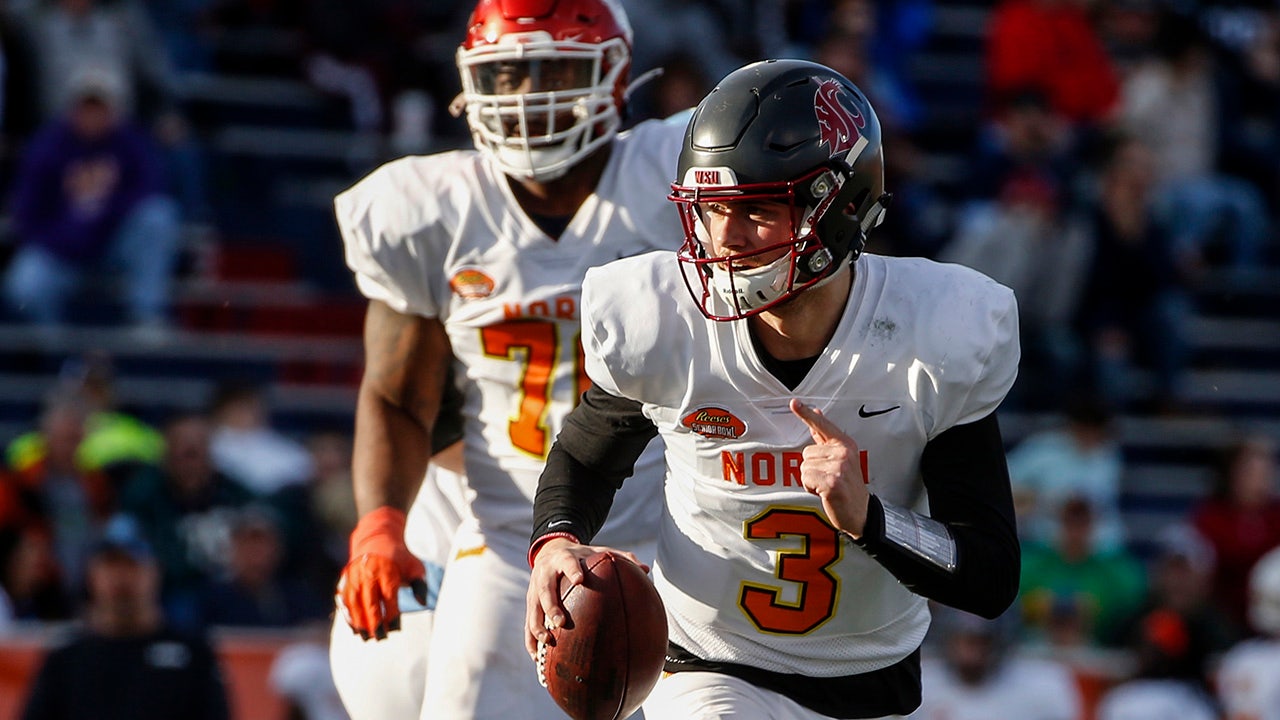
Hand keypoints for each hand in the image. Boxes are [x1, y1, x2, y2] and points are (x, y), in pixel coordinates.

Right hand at [337, 507, 426, 639]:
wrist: (377, 538)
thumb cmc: (400, 558)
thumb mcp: (415, 567)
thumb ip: (420, 585)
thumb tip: (423, 602)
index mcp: (387, 571)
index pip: (389, 598)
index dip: (391, 615)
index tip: (395, 629)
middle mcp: (368, 573)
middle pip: (369, 602)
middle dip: (374, 622)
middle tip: (380, 638)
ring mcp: (354, 576)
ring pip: (354, 603)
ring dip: (358, 622)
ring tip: (365, 637)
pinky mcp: (345, 578)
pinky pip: (344, 599)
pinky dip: (347, 615)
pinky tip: (354, 628)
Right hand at [524, 539, 647, 657]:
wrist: (550, 552)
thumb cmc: (580, 556)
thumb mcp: (598, 552)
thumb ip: (621, 558)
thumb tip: (646, 569)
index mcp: (563, 559)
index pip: (567, 563)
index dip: (572, 570)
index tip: (580, 580)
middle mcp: (545, 574)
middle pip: (544, 590)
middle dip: (551, 606)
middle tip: (561, 621)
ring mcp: (534, 590)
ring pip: (533, 610)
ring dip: (538, 627)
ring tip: (548, 642)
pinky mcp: (531, 604)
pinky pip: (529, 624)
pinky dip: (531, 640)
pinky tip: (538, 657)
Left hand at [791, 398, 869, 536]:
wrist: (860, 513)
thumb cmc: (847, 485)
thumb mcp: (840, 459)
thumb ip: (826, 438)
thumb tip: (817, 413)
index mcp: (845, 444)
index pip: (823, 425)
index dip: (806, 413)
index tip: (794, 402)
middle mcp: (843, 452)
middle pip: (806, 452)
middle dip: (812, 468)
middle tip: (828, 478)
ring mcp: (838, 467)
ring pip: (804, 466)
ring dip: (811, 479)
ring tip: (827, 485)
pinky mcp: (832, 482)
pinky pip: (805, 478)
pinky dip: (810, 488)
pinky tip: (824, 493)